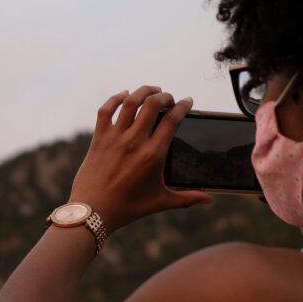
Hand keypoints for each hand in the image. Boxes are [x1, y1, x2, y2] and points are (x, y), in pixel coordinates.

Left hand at [67, 85, 214, 233]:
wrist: (93, 211)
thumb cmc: (128, 208)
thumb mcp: (160, 202)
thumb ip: (187, 198)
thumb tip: (209, 200)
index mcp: (153, 154)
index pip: (172, 120)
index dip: (183, 106)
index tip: (188, 101)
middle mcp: (135, 141)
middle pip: (152, 104)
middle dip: (164, 96)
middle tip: (169, 98)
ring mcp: (115, 137)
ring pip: (130, 101)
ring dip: (143, 91)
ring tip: (152, 90)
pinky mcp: (99, 138)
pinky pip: (106, 110)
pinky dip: (115, 98)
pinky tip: (124, 94)